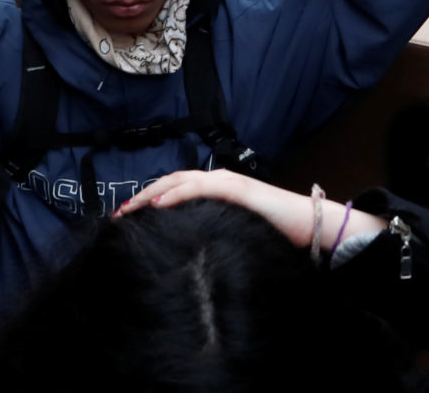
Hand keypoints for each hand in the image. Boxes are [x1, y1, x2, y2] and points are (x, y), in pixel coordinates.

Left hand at [117, 170, 389, 251]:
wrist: (309, 224)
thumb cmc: (277, 230)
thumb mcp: (236, 229)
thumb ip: (216, 231)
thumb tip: (190, 248)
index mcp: (219, 189)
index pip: (176, 188)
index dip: (150, 199)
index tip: (127, 218)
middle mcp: (221, 180)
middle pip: (172, 181)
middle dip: (142, 195)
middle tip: (119, 215)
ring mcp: (230, 182)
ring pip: (182, 180)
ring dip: (153, 193)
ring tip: (131, 209)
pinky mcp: (240, 189)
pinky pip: (202, 187)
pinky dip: (178, 193)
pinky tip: (160, 204)